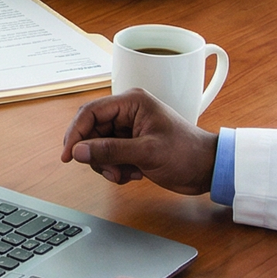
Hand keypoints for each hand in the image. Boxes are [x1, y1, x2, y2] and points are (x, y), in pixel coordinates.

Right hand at [61, 88, 217, 193]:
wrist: (208, 169)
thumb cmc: (186, 153)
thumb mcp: (146, 152)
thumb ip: (110, 151)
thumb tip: (78, 151)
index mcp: (131, 102)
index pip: (90, 112)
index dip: (75, 134)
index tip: (68, 156)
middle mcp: (127, 112)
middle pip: (91, 131)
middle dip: (95, 154)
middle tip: (108, 171)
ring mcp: (128, 129)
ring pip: (98, 146)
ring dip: (106, 165)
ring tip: (124, 174)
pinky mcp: (131, 144)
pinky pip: (109, 156)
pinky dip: (115, 169)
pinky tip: (133, 174)